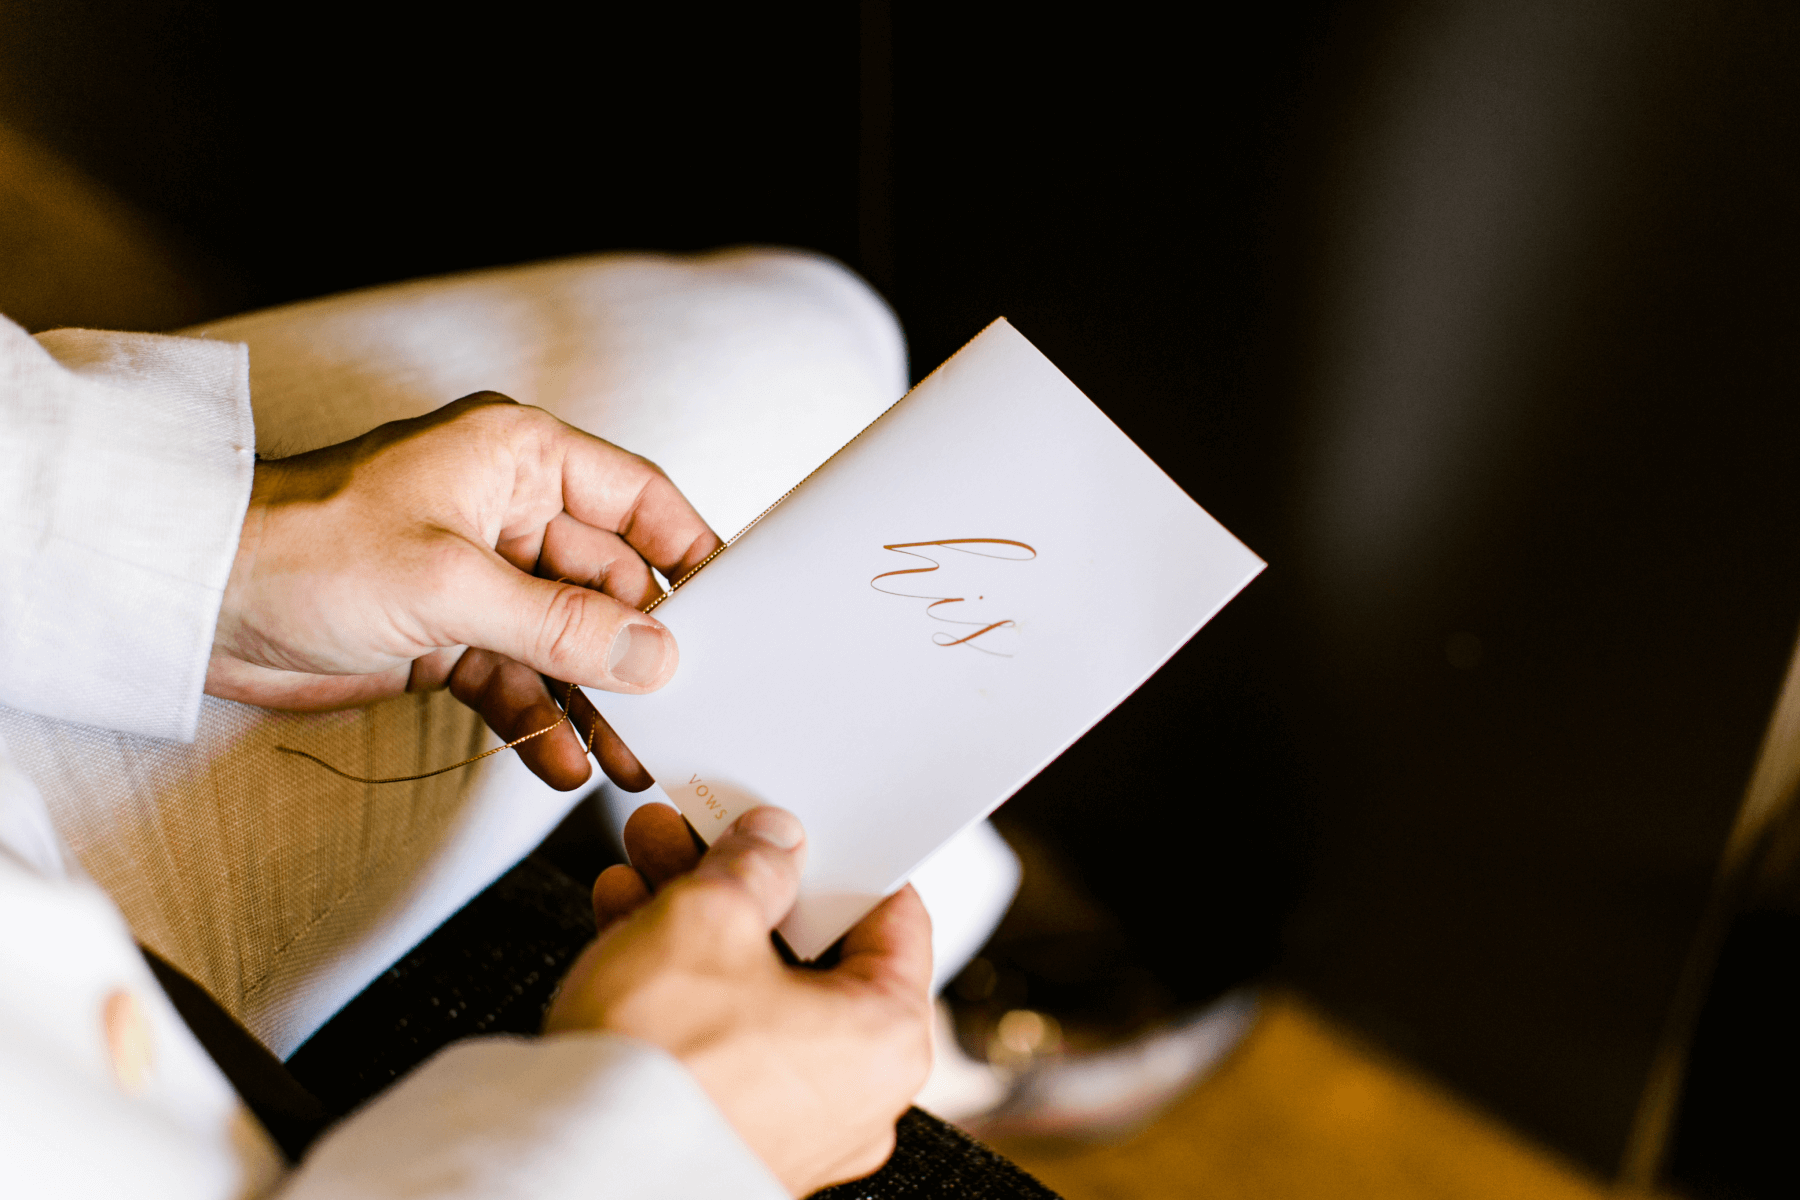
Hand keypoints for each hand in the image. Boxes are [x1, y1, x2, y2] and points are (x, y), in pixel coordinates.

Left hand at [207, 393, 721, 790]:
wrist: (193, 604)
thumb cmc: (304, 551)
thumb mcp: (450, 585)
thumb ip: (561, 625)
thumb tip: (655, 653)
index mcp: (517, 458)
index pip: (638, 500)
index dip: (691, 553)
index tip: (740, 609)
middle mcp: (506, 511)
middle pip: (608, 583)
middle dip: (641, 654)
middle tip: (685, 713)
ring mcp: (478, 576)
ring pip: (566, 642)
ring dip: (596, 701)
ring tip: (635, 759)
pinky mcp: (446, 634)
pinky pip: (517, 679)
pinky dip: (539, 721)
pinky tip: (563, 764)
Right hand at [545, 804, 933, 1195]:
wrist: (573, 1168)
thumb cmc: (662, 1071)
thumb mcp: (707, 919)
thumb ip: (751, 867)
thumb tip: (769, 847)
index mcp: (887, 1039)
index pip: (894, 920)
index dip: (843, 859)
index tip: (803, 828)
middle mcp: (853, 1094)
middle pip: (809, 953)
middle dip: (746, 883)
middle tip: (705, 835)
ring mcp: (790, 1123)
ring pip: (753, 990)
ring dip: (699, 920)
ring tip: (650, 863)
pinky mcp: (728, 1135)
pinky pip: (718, 1037)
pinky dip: (680, 981)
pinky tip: (629, 921)